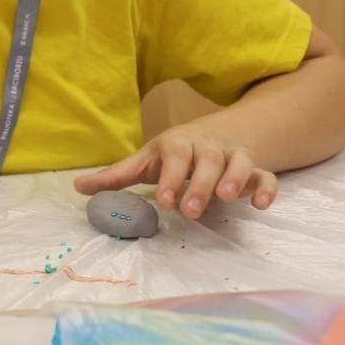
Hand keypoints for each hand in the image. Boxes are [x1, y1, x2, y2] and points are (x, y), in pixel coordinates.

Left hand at [75, 123, 278, 217]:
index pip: (175, 157)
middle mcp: (207, 148)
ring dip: (235, 179)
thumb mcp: (145, 161)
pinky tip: (261, 205)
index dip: (170, 178)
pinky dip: (267, 187)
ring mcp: (233, 157)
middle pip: (207, 161)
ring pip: (238, 163)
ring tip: (227, 199)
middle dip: (199, 185)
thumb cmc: (172, 155)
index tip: (164, 201)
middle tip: (189, 210)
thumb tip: (77, 187)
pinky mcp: (255, 170)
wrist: (215, 134)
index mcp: (177, 144)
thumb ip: (116, 176)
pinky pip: (266, 176)